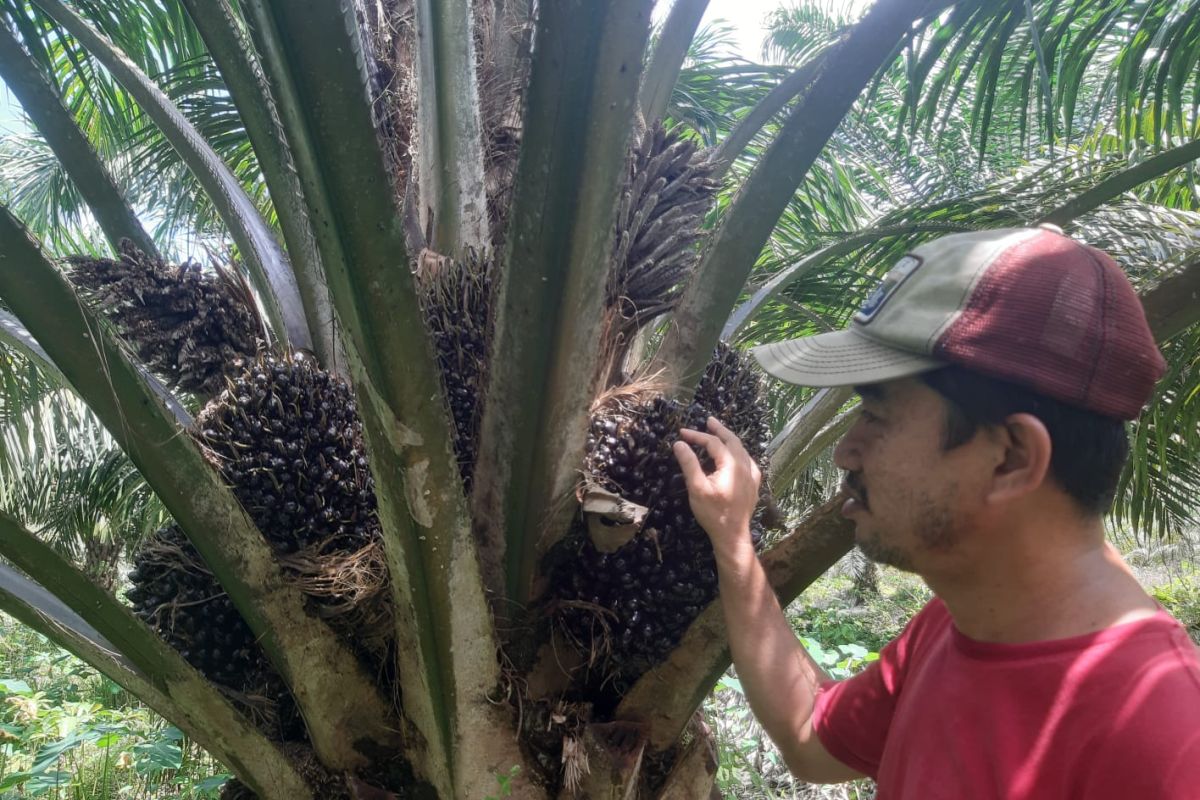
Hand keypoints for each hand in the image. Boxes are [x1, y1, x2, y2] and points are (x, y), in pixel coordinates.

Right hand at [672, 417, 761, 557]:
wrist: (732, 535)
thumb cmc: (713, 513)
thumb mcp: (696, 488)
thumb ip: (689, 464)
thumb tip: (679, 444)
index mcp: (731, 465)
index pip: (713, 443)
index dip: (697, 436)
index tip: (681, 433)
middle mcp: (745, 466)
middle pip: (732, 441)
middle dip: (719, 430)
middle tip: (708, 420)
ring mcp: (752, 475)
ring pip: (742, 450)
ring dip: (730, 440)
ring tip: (720, 434)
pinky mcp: (754, 485)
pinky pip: (748, 461)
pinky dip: (739, 453)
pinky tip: (737, 456)